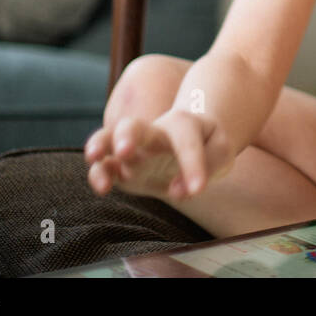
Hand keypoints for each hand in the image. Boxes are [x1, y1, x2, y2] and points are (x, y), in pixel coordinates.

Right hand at [84, 110, 233, 200]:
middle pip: (132, 125)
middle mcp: (152, 132)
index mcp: (182, 124)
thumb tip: (179, 191)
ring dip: (99, 145)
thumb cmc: (209, 145)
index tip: (198, 189)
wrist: (196, 143)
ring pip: (107, 139)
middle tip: (125, 150)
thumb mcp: (221, 150)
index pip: (185, 141)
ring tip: (94, 157)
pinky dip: (97, 174)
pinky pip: (103, 167)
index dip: (192, 165)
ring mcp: (134, 149)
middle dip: (126, 135)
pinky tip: (103, 188)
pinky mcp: (121, 168)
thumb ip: (208, 165)